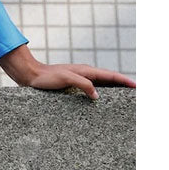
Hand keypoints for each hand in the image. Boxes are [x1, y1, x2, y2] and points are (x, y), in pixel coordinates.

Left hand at [0, 45, 136, 100]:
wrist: (30, 75)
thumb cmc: (46, 77)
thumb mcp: (65, 79)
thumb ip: (83, 85)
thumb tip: (97, 96)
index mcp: (86, 71)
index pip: (111, 76)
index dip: (124, 81)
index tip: (137, 86)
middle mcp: (85, 73)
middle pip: (109, 79)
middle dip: (123, 84)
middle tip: (136, 92)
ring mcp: (80, 78)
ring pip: (102, 83)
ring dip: (114, 88)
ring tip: (125, 96)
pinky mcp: (73, 84)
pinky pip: (93, 87)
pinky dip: (102, 91)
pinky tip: (102, 98)